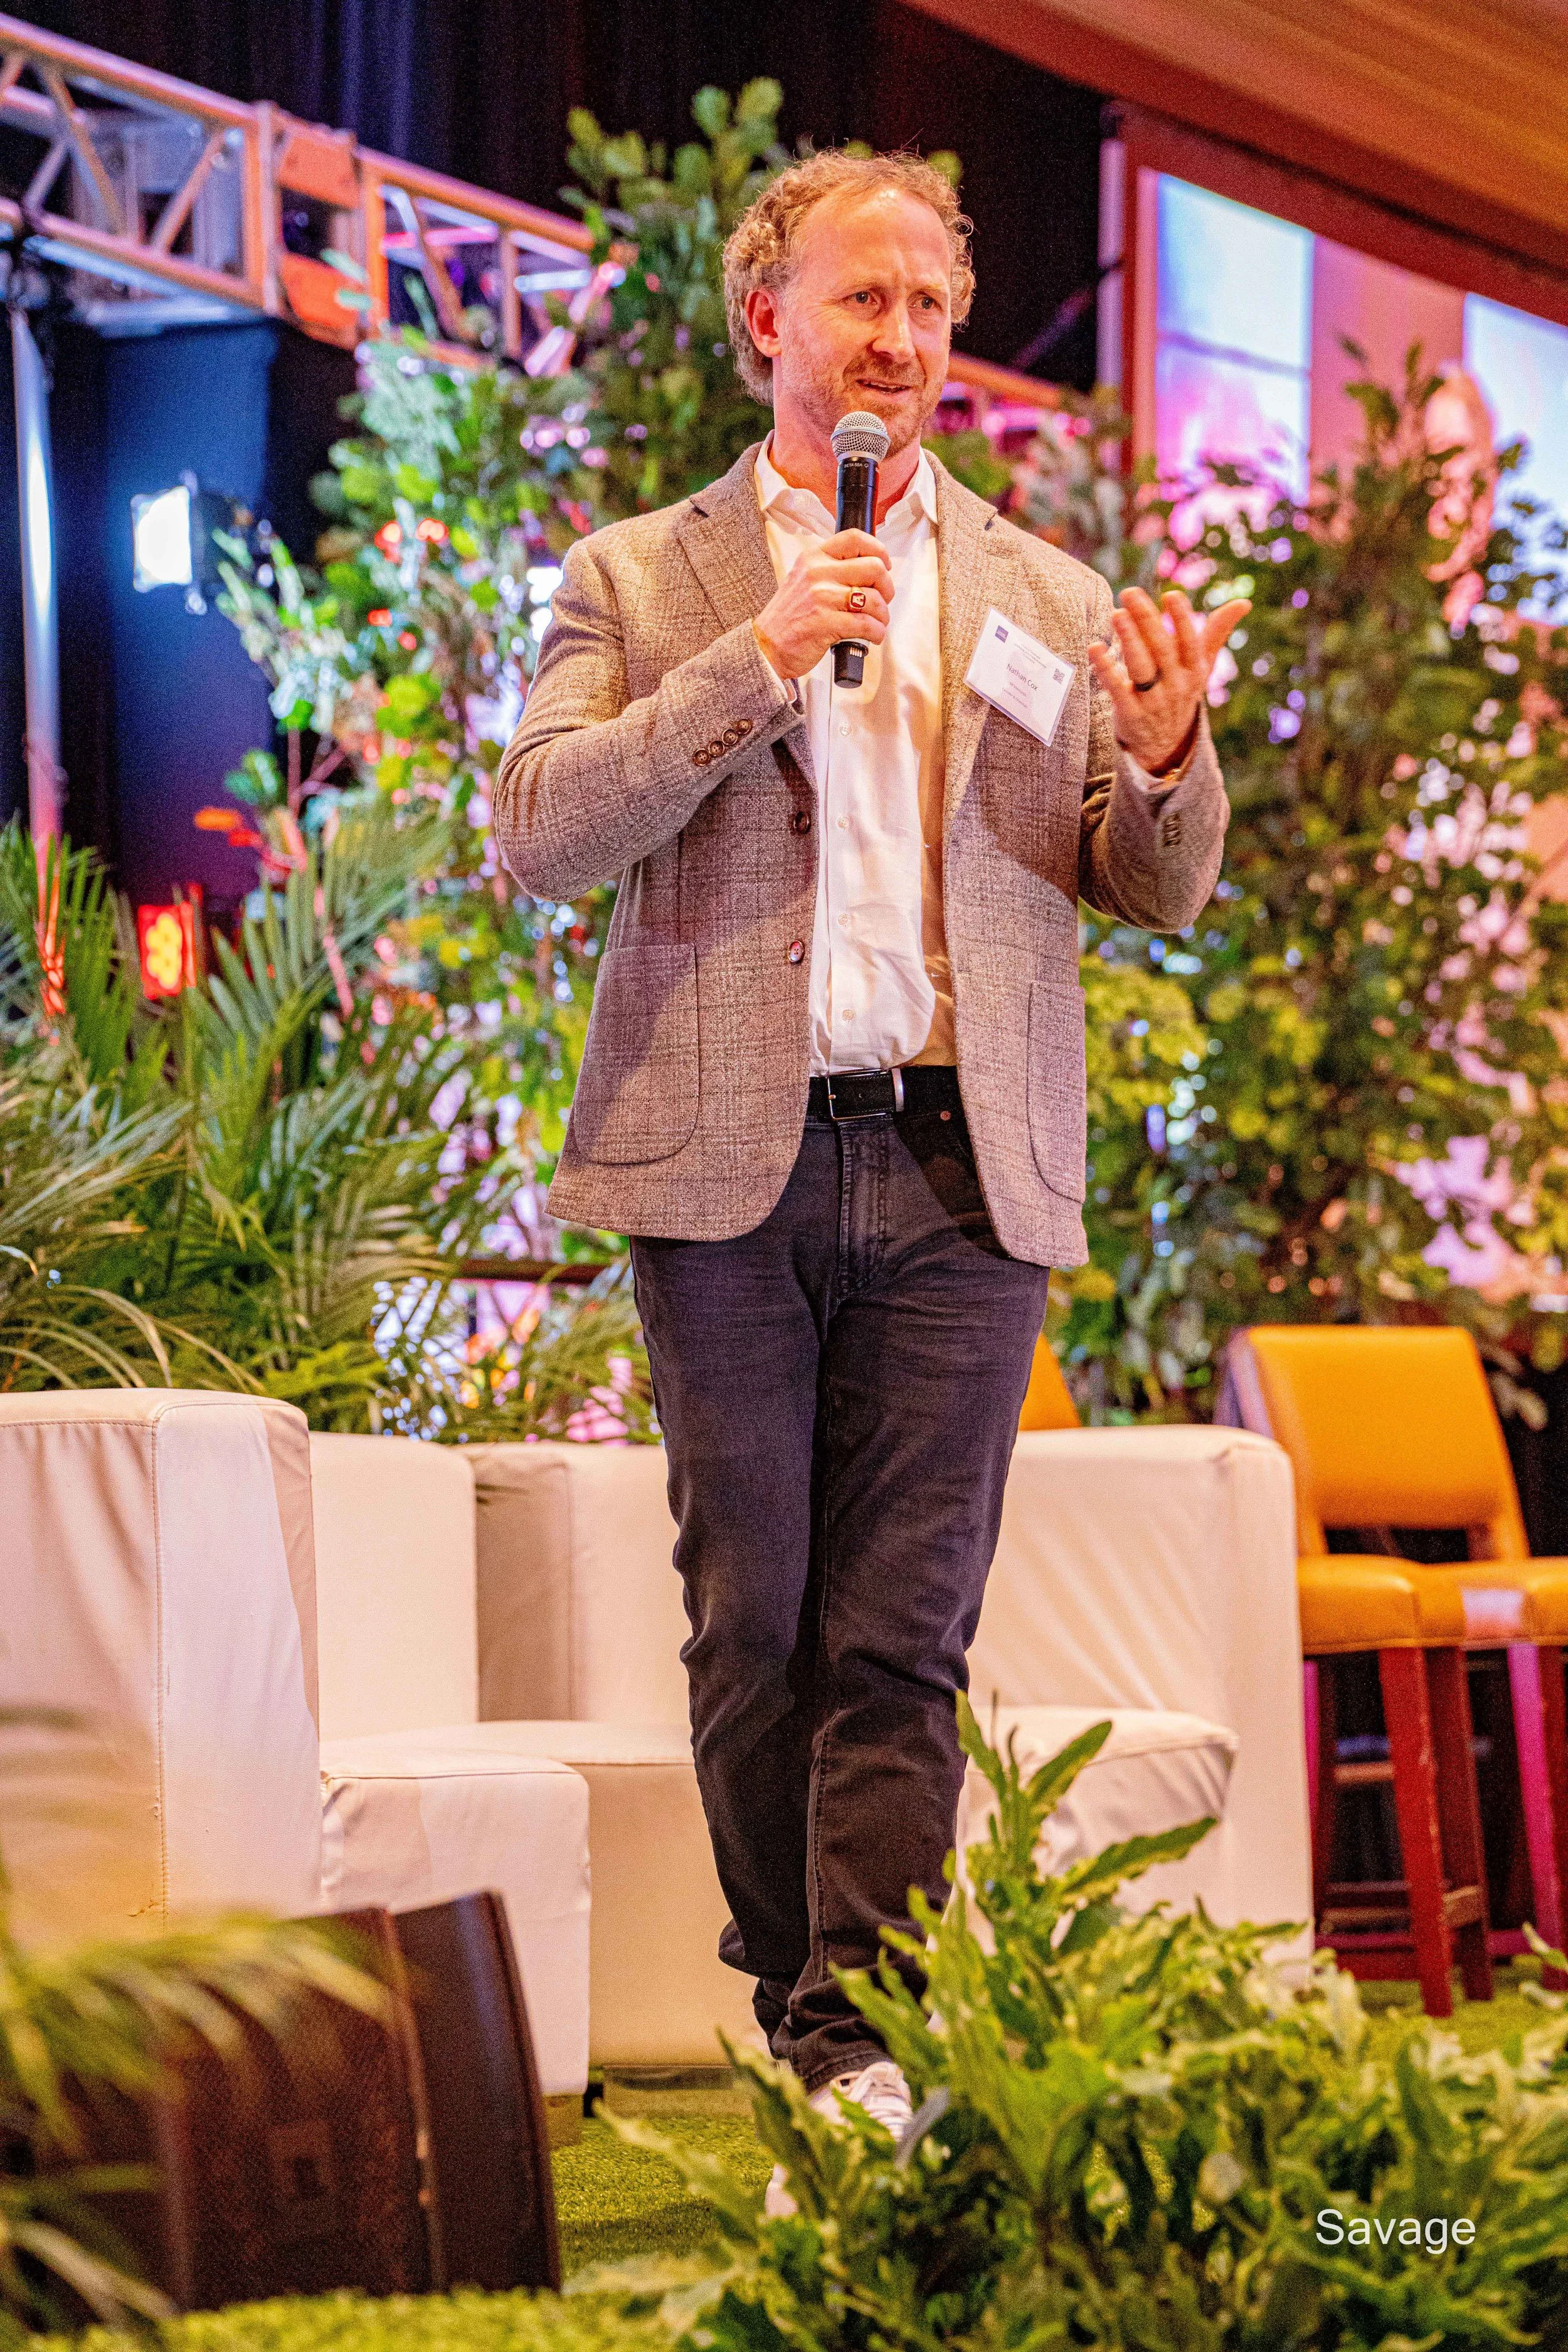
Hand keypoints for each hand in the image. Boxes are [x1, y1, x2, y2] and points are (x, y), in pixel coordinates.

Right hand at [753, 530, 893, 682]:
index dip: (878, 550)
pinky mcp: (826, 623)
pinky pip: (867, 624)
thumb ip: (832, 569)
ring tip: (876, 623)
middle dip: (886, 588)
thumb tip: (870, 570)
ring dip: (882, 615)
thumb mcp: (804, 579)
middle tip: (882, 601)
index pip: (855, 539)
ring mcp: (822, 597)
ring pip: (874, 599)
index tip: (884, 565)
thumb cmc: (789, 617)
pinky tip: (872, 636)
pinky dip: (877, 632)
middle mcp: (818, 573)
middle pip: (873, 568)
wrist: (767, 647)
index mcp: (814, 558)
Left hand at [1087, 586, 1251, 772]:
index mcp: (1195, 671)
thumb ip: (1217, 632)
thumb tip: (1244, 603)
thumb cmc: (1181, 690)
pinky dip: (1106, 669)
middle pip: (1162, 650)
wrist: (1165, 744)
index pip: (1191, 643)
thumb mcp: (1201, 666)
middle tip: (1129, 592)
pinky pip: (1117, 689)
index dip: (1183, 620)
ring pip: (1141, 667)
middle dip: (1146, 620)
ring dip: (1129, 640)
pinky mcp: (1130, 714)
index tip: (1172, 595)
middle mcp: (1176, 686)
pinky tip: (1095, 648)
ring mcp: (1153, 701)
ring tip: (1116, 614)